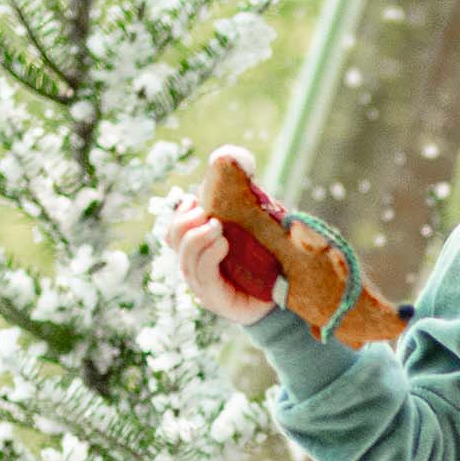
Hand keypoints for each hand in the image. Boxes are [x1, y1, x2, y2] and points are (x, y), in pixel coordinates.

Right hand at [167, 158, 269, 325]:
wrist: (286, 302)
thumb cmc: (270, 263)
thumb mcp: (256, 228)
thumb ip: (246, 202)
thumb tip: (238, 159)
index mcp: (200, 250)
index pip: (174, 231)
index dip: (180, 213)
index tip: (196, 201)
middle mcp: (196, 267)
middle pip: (173, 239)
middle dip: (184, 222)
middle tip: (207, 213)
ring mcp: (203, 285)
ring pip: (185, 258)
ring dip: (197, 237)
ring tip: (217, 227)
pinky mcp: (214, 299)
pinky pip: (202, 274)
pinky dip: (209, 255)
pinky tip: (223, 244)